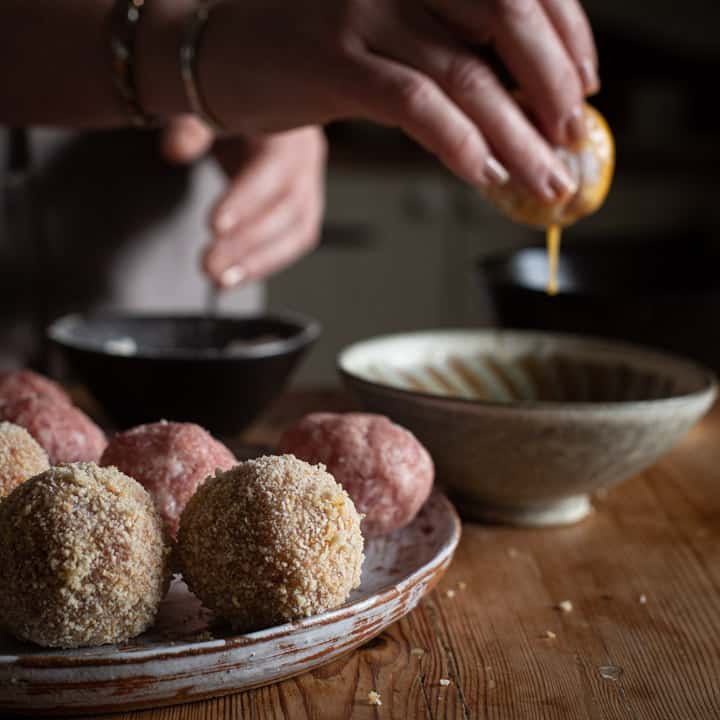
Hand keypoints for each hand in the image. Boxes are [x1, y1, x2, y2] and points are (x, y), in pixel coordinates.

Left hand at [161, 117, 325, 287]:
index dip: (246, 200)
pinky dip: (265, 263)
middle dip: (247, 243)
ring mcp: (309, 185)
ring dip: (258, 262)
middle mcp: (306, 158)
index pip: (272, 170)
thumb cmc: (230, 100)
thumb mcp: (202, 99)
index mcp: (287, 127)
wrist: (258, 104)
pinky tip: (236, 276)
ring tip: (220, 280)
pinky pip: (293, 242)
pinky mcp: (304, 208)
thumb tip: (176, 150)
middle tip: (208, 265)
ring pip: (296, 232)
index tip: (214, 226)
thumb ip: (190, 124)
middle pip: (286, 209)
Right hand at [198, 0, 597, 201]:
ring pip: (464, 74)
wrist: (210, 45)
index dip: (566, 33)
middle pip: (504, 17)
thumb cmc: (300, 47)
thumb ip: (440, 52)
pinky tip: (480, 173)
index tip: (586, 85)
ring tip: (540, 178)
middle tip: (570, 139)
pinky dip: (455, 140)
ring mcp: (364, 12)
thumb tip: (508, 101)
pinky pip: (411, 101)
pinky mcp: (333, 60)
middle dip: (551, 84)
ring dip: (514, 135)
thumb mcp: (384, 36)